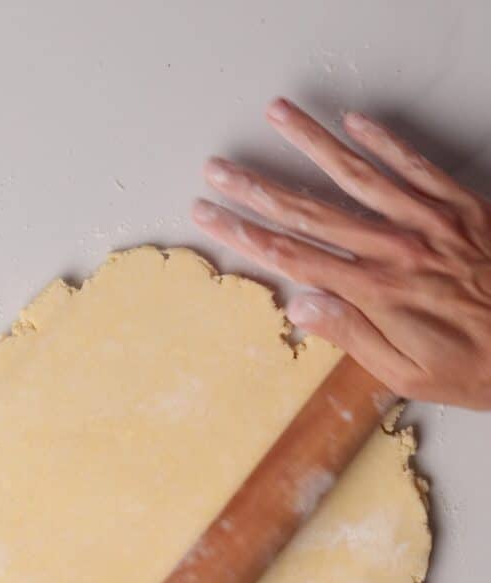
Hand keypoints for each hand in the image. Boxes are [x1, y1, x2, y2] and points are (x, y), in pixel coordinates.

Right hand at [193, 97, 490, 409]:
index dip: (245, 233)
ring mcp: (428, 221)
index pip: (293, 256)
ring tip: (278, 115)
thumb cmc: (475, 366)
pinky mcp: (460, 206)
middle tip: (220, 168)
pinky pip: (414, 165)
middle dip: (257, 188)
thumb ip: (352, 336)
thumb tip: (301, 309)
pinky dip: (384, 141)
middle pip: (311, 210)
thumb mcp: (406, 374)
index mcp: (374, 293)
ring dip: (312, 143)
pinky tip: (356, 122)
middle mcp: (395, 249)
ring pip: (357, 174)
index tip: (211, 215)